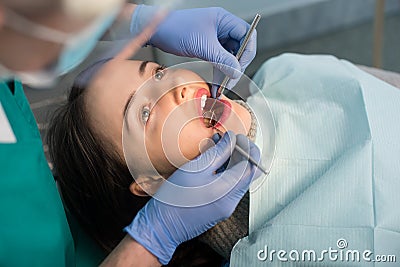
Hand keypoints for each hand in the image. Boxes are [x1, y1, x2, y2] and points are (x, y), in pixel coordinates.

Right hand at [124, 131, 260, 264]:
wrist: (162, 225)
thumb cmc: (174, 199)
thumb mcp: (196, 168)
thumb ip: (218, 152)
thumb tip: (231, 140)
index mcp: (227, 190)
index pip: (251, 165)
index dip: (247, 147)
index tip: (237, 137)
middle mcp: (231, 200)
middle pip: (248, 172)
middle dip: (243, 153)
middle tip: (231, 140)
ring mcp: (226, 205)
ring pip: (239, 178)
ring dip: (233, 161)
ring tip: (219, 145)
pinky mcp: (219, 207)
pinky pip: (229, 186)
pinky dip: (226, 171)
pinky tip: (213, 160)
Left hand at [130, 5, 256, 96]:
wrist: (156, 31)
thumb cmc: (175, 29)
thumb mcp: (203, 46)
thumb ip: (222, 59)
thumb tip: (237, 71)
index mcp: (224, 20)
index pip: (247, 35)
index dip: (247, 52)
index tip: (240, 67)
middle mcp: (222, 27)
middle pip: (240, 47)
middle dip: (236, 65)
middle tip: (231, 79)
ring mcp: (214, 36)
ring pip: (229, 56)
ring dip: (227, 71)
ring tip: (223, 86)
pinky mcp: (207, 45)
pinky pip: (219, 59)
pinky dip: (219, 70)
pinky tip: (217, 82)